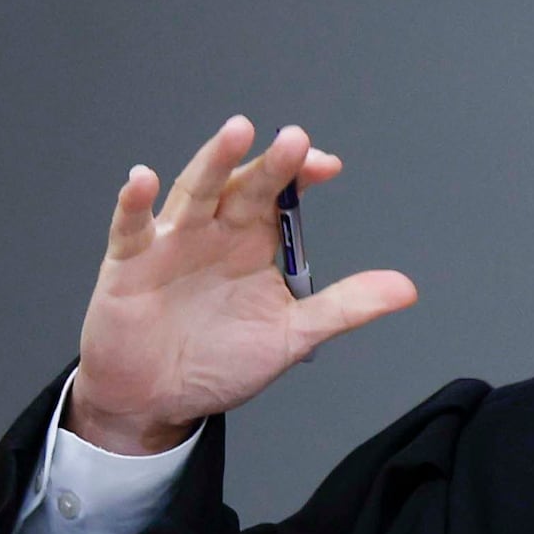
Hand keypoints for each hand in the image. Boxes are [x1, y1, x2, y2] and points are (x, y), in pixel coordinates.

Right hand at [66, 117, 418, 454]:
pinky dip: (134, 202)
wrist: (156, 401)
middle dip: (269, 164)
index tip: (327, 165)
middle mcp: (215, 231)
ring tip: (237, 132)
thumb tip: (405, 289)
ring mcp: (171, 242)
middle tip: (294, 141)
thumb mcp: (290, 336)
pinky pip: (130, 226)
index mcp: (254, 241)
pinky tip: (143, 179)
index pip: (282, 194)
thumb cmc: (219, 362)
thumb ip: (344, 308)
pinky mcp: (128, 263)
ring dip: (213, 161)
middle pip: (243, 185)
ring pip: (194, 191)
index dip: (301, 174)